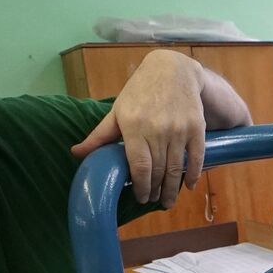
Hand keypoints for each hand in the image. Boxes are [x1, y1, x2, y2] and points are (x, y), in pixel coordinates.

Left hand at [71, 50, 206, 209]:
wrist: (172, 70)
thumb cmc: (140, 92)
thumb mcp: (117, 111)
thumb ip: (99, 136)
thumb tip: (76, 154)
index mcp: (135, 127)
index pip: (140, 167)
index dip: (141, 187)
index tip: (140, 198)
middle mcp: (158, 130)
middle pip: (158, 171)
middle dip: (156, 191)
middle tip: (153, 201)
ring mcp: (179, 129)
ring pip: (176, 168)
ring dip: (172, 189)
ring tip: (168, 201)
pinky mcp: (196, 128)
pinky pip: (196, 158)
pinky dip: (192, 175)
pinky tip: (188, 186)